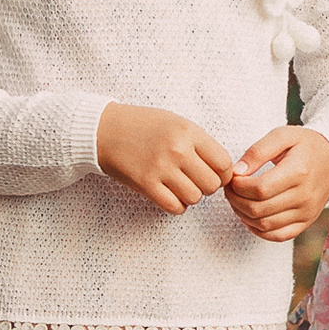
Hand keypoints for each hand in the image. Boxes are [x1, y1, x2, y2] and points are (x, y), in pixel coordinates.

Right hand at [97, 104, 238, 214]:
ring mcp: (161, 168)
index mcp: (189, 132)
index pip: (224, 163)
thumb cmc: (142, 125)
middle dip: (207, 186)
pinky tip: (170, 195)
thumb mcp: (176, 122)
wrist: (104, 130)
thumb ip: (200, 142)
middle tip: (195, 180)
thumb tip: (222, 169)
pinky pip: (174, 207)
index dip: (223, 173)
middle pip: (212, 184)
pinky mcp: (146, 184)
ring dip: (190, 196)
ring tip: (180, 186)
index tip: (214, 173)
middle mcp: (178, 150)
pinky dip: (176, 205)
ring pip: (195, 198)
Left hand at [228, 125, 328, 241]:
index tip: (233, 177)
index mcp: (299, 172)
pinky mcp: (305, 222)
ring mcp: (306, 212)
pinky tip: (250, 216)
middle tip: (230, 189)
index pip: (260, 189)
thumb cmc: (305, 146)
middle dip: (236, 200)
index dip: (239, 186)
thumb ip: (258, 151)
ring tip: (237, 200)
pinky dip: (258, 230)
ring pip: (264, 225)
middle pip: (259, 209)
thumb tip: (237, 172)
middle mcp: (305, 196)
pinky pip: (276, 236)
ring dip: (243, 215)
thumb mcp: (283, 136)